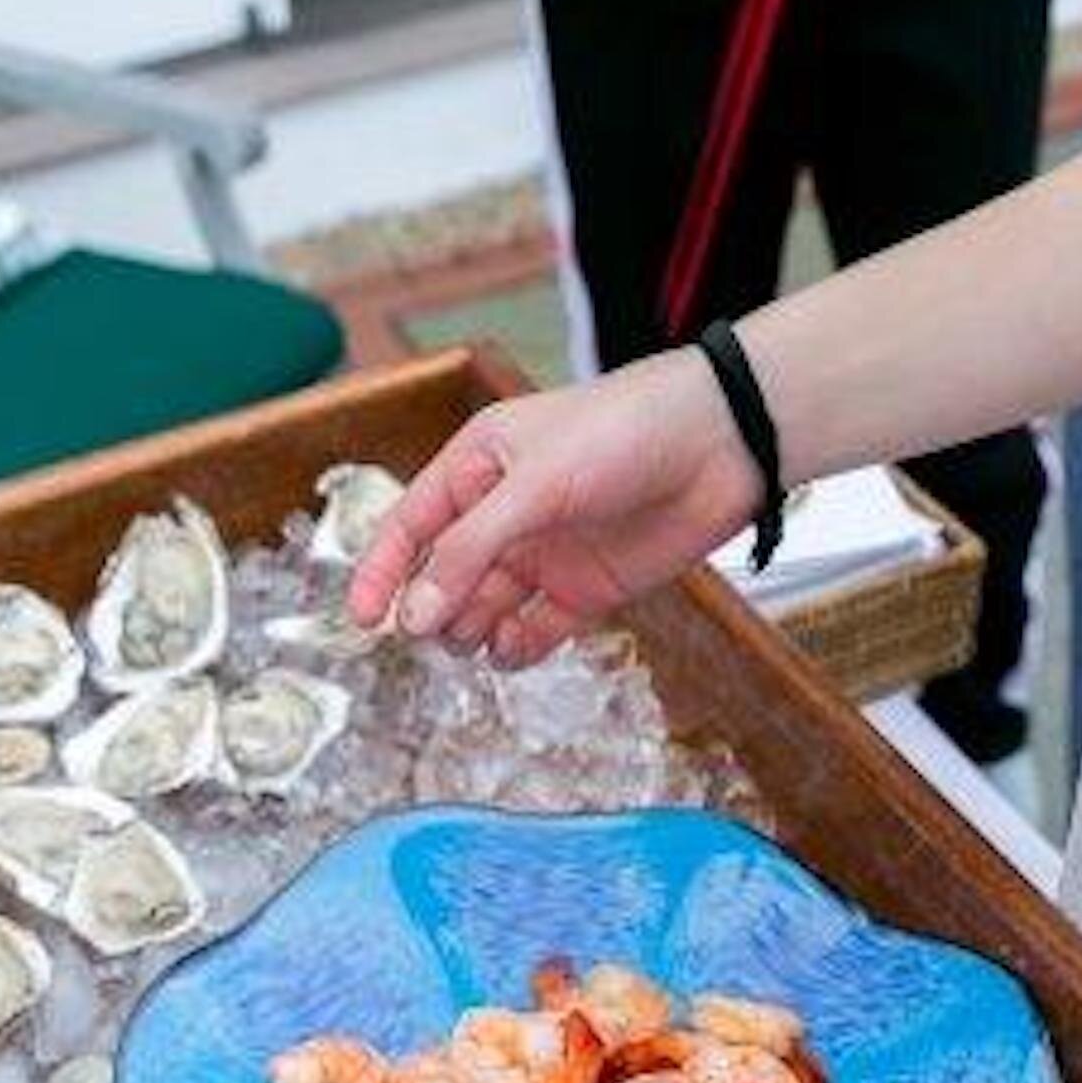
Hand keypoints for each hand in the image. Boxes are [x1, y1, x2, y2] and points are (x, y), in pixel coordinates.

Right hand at [349, 349, 759, 665]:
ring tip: (478, 635)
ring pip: (480, 612)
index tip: (364, 620)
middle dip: (431, 609)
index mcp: (478, 467)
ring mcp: (542, 557)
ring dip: (469, 633)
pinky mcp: (581, 593)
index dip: (381, 572)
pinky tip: (512, 649)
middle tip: (437, 630)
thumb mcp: (533, 485)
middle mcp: (504, 515)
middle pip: (441, 579)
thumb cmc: (623, 433)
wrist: (717, 447)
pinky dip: (514, 650)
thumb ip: (470, 552)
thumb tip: (415, 616)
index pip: (410, 526)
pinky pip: (530, 634)